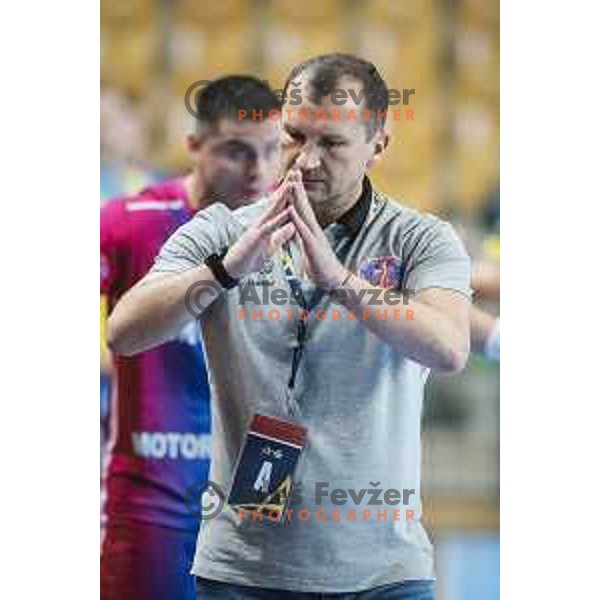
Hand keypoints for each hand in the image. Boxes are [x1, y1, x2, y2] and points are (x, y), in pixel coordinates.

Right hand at [223, 176, 295, 279]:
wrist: (233, 270)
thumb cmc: (250, 259)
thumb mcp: (270, 248)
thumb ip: (280, 237)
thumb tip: (292, 227)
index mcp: (267, 225)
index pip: (280, 207)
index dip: (289, 195)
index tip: (299, 182)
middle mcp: (262, 223)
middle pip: (276, 203)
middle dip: (286, 188)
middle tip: (296, 173)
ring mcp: (258, 229)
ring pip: (273, 210)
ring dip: (283, 197)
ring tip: (294, 185)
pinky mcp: (255, 237)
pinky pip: (269, 226)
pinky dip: (280, 218)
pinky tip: (288, 211)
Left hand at [287, 170, 347, 289]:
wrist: (332, 279)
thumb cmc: (319, 264)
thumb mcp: (306, 245)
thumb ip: (300, 234)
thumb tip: (294, 225)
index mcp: (310, 228)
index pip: (302, 206)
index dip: (296, 191)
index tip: (291, 176)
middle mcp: (313, 228)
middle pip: (304, 203)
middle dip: (298, 186)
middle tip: (294, 168)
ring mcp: (313, 235)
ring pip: (304, 212)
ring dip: (298, 197)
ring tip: (292, 181)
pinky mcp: (312, 245)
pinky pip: (303, 229)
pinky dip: (296, 218)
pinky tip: (291, 208)